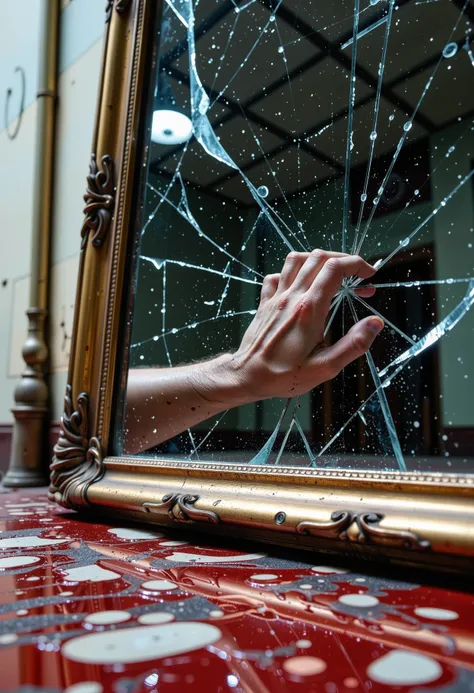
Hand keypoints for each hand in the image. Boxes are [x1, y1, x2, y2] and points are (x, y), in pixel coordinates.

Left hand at [223, 249, 382, 402]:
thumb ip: (353, 345)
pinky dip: (292, 273)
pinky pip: (277, 275)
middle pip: (318, 257)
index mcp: (309, 309)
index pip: (335, 269)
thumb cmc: (283, 375)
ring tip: (331, 272)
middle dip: (343, 259)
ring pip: (296, 259)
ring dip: (317, 259)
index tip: (368, 275)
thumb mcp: (325, 367)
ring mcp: (276, 297)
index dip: (357, 265)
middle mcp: (292, 297)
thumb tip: (376, 323)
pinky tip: (300, 285)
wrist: (247, 376)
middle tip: (357, 276)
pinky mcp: (265, 303)